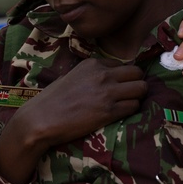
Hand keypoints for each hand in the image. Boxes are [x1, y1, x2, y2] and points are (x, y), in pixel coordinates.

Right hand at [0, 58, 146, 183]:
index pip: (124, 64)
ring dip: (137, 98)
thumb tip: (109, 76)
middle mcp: (102, 74)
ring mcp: (107, 92)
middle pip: (138, 74)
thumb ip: (92, 74)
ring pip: (141, 89)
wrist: (41, 119)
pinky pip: (134, 106)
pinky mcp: (109, 111)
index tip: (120, 85)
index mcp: (93, 64)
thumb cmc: (53, 100)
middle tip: (129, 95)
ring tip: (126, 105)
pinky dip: (131, 110)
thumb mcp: (72, 76)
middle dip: (137, 84)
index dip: (125, 76)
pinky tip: (120, 114)